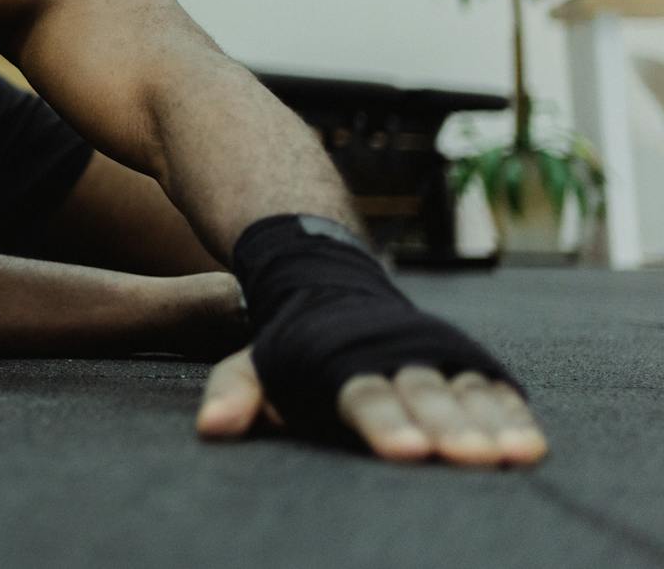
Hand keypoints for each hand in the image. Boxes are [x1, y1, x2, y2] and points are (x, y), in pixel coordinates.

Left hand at [195, 345, 547, 465]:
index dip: (385, 423)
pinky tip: (530, 445)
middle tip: (463, 456)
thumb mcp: (253, 364)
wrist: (334, 286)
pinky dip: (513, 414)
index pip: (364, 395)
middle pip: (421, 394)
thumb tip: (211, 427)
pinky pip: (494, 388)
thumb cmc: (294, 348)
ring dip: (489, 423)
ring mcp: (433, 356)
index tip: (404, 451)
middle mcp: (393, 356)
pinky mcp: (466, 360)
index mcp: (341, 363)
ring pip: (465, 390)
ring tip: (510, 454)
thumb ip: (234, 393)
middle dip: (443, 426)